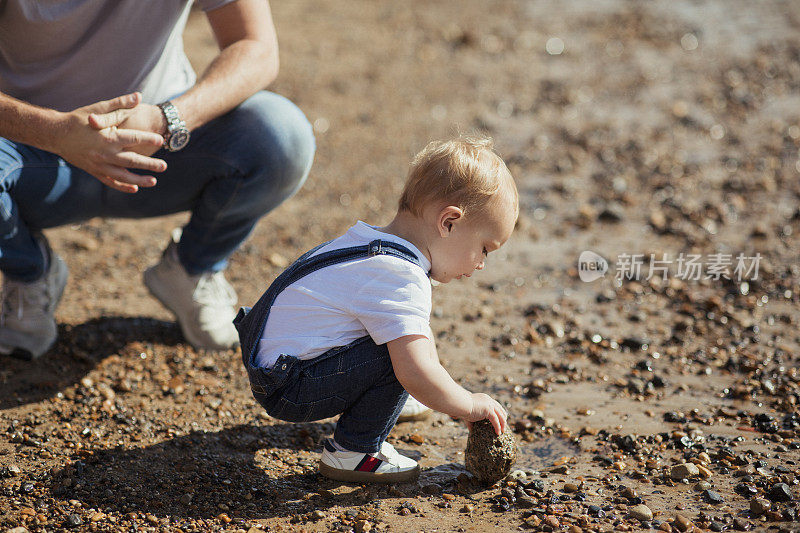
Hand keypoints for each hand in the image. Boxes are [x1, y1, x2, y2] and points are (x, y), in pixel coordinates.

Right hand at [51, 92, 166, 193]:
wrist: (55, 133)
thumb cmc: (79, 119)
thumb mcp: (99, 108)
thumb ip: (120, 104)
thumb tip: (138, 96)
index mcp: (108, 138)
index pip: (134, 139)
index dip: (148, 139)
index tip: (161, 139)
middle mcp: (105, 154)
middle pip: (132, 161)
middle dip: (149, 164)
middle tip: (164, 166)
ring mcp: (99, 165)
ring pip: (123, 176)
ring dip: (139, 180)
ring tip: (154, 181)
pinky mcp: (93, 171)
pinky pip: (110, 181)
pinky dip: (122, 186)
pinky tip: (135, 188)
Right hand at [466, 393, 507, 435]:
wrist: (460, 403)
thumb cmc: (462, 408)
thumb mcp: (469, 414)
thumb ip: (471, 421)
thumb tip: (471, 430)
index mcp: (485, 399)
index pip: (496, 405)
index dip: (499, 413)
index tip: (501, 420)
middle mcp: (489, 400)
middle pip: (501, 410)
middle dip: (503, 419)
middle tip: (503, 427)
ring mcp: (490, 405)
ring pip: (500, 415)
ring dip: (503, 424)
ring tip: (502, 431)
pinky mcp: (488, 410)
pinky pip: (496, 420)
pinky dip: (498, 427)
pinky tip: (498, 433)